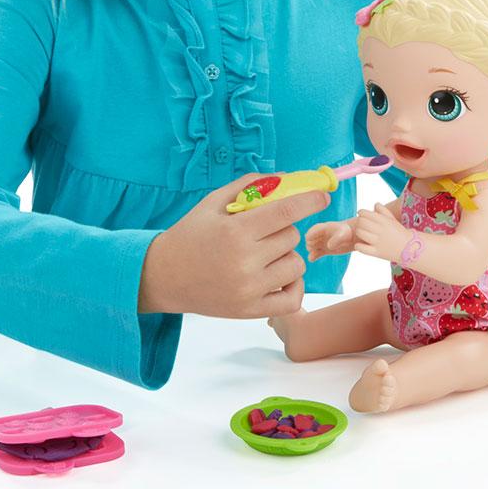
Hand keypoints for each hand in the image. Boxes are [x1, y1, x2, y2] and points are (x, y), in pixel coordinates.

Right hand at [138, 174, 330, 318]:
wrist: (164, 276)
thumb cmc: (191, 234)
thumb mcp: (213, 202)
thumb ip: (249, 185)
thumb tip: (286, 177)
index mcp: (235, 231)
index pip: (286, 212)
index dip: (309, 200)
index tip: (322, 196)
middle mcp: (244, 261)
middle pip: (291, 236)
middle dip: (282, 229)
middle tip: (261, 231)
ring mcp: (250, 289)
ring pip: (296, 264)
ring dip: (286, 255)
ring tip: (264, 254)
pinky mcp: (252, 310)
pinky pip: (294, 297)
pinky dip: (292, 285)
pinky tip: (276, 275)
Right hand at [306, 220, 355, 260]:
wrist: (352, 238)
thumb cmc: (347, 233)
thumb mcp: (343, 234)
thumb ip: (336, 239)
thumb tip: (328, 246)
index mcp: (321, 228)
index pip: (310, 233)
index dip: (310, 238)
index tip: (316, 241)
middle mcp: (319, 236)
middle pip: (308, 241)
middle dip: (310, 245)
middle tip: (317, 247)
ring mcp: (321, 243)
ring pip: (310, 248)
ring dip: (311, 252)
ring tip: (315, 254)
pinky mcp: (324, 250)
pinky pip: (315, 254)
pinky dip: (312, 257)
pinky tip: (312, 259)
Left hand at [353, 202, 409, 262]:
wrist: (410, 248)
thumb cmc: (399, 232)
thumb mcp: (393, 220)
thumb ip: (384, 211)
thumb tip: (375, 204)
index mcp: (384, 221)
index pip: (364, 213)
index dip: (361, 213)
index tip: (362, 215)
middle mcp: (380, 230)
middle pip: (361, 222)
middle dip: (359, 222)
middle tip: (361, 225)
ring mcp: (378, 242)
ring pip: (359, 233)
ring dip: (358, 232)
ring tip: (361, 234)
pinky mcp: (377, 253)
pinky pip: (362, 248)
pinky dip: (358, 246)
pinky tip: (361, 245)